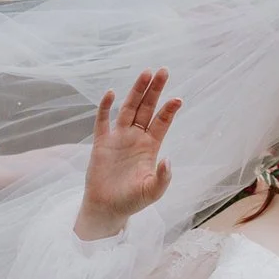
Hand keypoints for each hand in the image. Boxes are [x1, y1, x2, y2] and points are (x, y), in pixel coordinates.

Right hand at [76, 70, 180, 239]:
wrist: (107, 208)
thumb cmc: (132, 201)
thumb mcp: (152, 192)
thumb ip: (163, 178)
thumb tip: (168, 160)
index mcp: (151, 146)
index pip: (162, 122)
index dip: (169, 110)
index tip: (178, 98)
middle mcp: (136, 137)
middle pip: (147, 108)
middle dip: (155, 90)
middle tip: (164, 70)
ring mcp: (118, 138)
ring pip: (128, 109)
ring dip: (136, 92)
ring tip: (145, 73)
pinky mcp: (101, 142)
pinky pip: (102, 121)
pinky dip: (105, 107)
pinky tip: (110, 93)